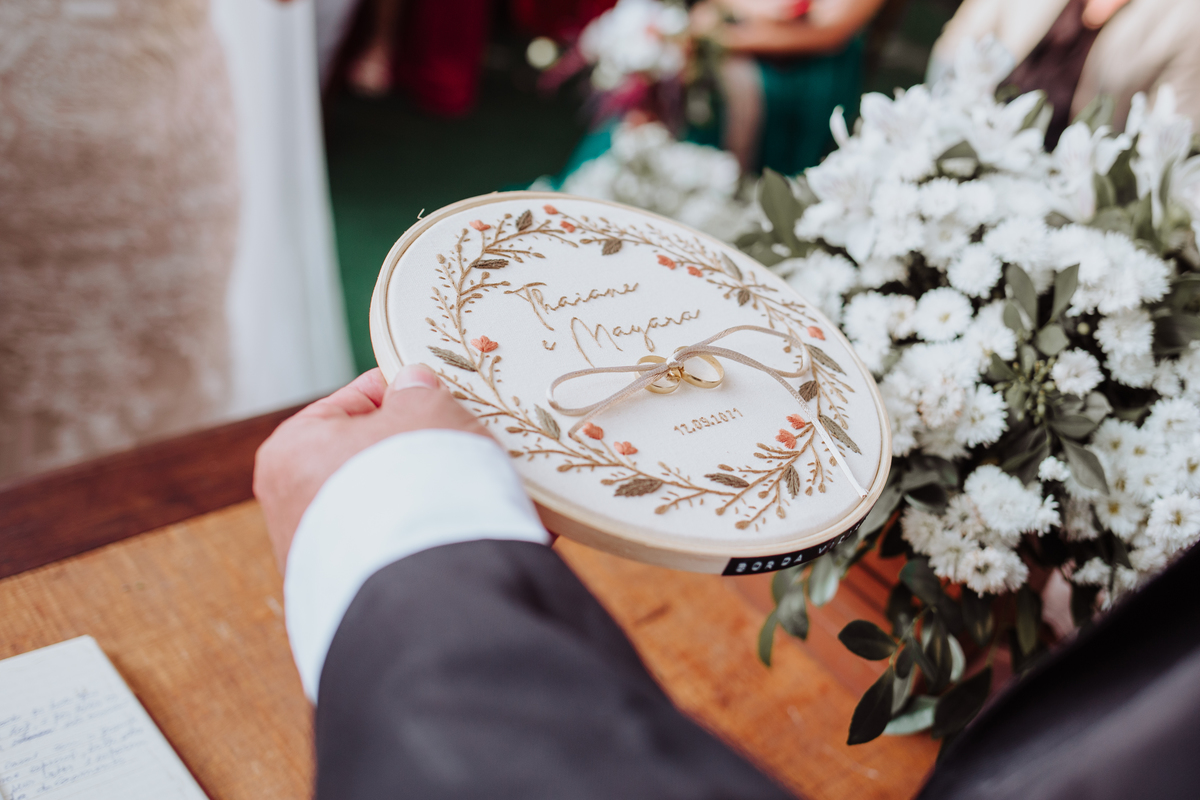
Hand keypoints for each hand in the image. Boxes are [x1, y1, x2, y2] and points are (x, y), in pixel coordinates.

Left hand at [253, 365, 487, 570]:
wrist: (423, 593)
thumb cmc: (418, 487)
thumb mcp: (428, 413)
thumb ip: (419, 391)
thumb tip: (412, 384)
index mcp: (290, 449)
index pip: (351, 401)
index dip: (399, 395)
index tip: (433, 398)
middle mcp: (286, 505)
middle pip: (359, 456)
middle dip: (405, 450)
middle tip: (450, 447)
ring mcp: (312, 558)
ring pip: (373, 504)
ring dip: (411, 494)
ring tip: (453, 493)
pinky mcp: (341, 594)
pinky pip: (383, 548)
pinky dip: (411, 537)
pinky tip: (443, 533)